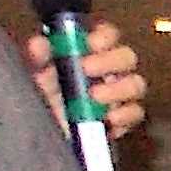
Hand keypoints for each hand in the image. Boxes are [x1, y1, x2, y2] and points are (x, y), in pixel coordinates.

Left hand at [29, 37, 147, 137]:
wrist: (44, 135)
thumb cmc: (42, 99)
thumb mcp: (34, 75)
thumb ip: (38, 58)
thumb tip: (39, 45)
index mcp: (90, 54)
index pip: (107, 35)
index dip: (104, 36)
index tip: (90, 43)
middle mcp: (109, 72)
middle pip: (127, 57)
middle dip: (110, 61)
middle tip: (86, 69)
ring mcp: (119, 96)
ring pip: (136, 84)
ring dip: (117, 89)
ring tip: (94, 97)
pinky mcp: (123, 120)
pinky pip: (135, 113)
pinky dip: (123, 115)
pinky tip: (107, 118)